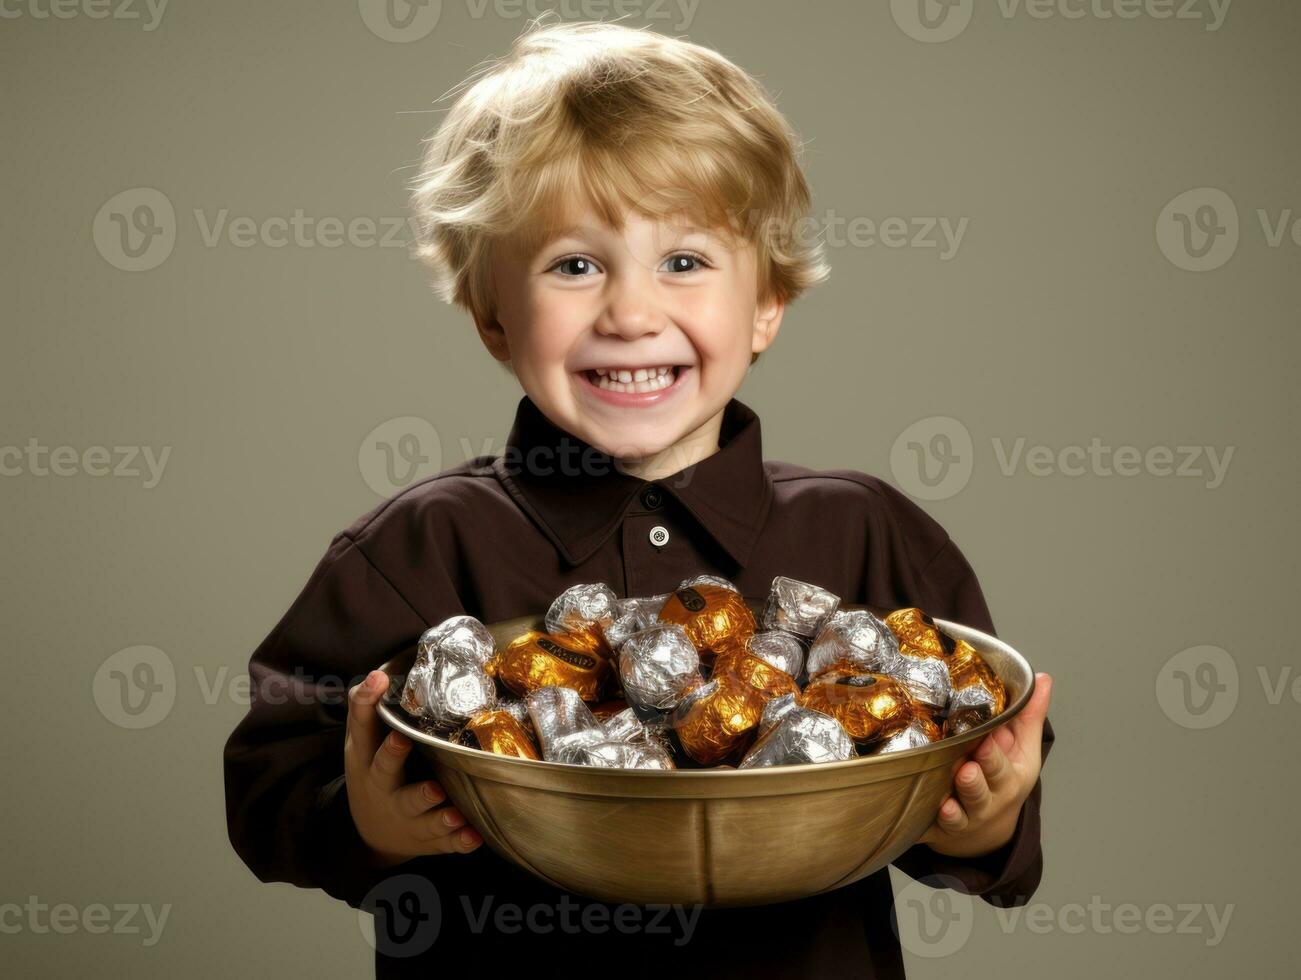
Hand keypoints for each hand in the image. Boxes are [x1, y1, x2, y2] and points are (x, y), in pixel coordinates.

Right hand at [344, 669, 483, 866]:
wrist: (372, 834)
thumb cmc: (371, 774)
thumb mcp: (360, 743)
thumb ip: (365, 708)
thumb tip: (379, 674)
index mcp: (368, 765)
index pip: (369, 742)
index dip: (378, 727)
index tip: (391, 712)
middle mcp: (387, 793)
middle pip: (394, 785)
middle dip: (409, 783)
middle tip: (432, 786)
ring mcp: (408, 818)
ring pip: (423, 820)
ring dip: (439, 818)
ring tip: (454, 814)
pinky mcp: (428, 838)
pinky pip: (445, 843)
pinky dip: (458, 842)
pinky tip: (473, 836)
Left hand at [918, 672, 1052, 858]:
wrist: (986, 831)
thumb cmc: (1002, 780)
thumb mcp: (1022, 751)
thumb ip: (1027, 716)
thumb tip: (1042, 678)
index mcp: (1008, 778)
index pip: (1001, 766)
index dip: (994, 755)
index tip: (987, 741)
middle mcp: (987, 800)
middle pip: (981, 791)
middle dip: (975, 782)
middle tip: (967, 768)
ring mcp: (964, 817)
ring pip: (960, 813)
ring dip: (955, 806)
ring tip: (946, 798)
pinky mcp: (939, 828)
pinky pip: (934, 828)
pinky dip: (931, 825)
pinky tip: (928, 816)